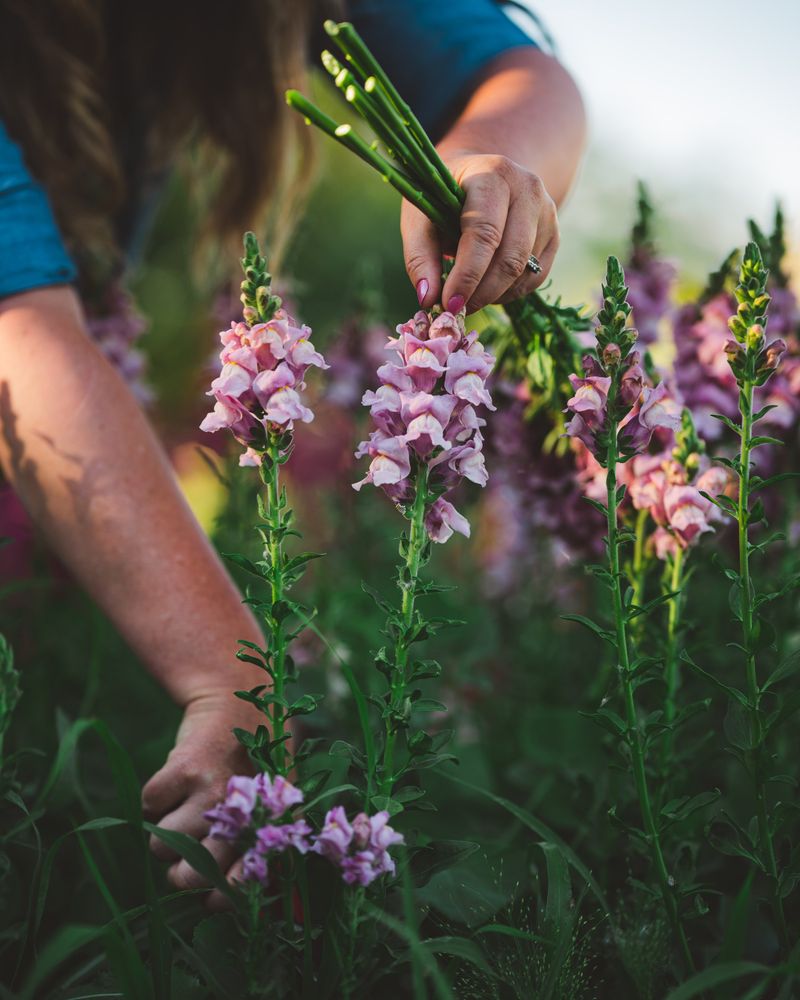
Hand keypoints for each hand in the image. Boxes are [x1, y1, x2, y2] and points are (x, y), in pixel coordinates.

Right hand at [141, 691, 259, 903]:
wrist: (236, 698)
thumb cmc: (252, 757)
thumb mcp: (270, 797)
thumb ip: (256, 846)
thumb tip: (222, 900)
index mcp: (267, 823)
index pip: (240, 884)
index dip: (217, 896)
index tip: (206, 893)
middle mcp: (243, 811)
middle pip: (190, 876)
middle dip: (178, 871)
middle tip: (185, 848)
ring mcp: (212, 789)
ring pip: (162, 844)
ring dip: (163, 830)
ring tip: (184, 805)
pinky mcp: (183, 768)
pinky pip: (149, 806)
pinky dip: (155, 796)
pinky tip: (177, 779)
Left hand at [401, 151, 558, 314]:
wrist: (478, 176)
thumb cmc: (443, 197)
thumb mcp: (420, 217)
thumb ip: (420, 257)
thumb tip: (428, 298)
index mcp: (492, 175)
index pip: (485, 233)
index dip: (467, 274)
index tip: (449, 304)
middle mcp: (527, 189)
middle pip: (511, 257)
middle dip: (482, 292)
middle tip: (457, 310)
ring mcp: (547, 211)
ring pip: (525, 271)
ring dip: (494, 294)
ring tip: (468, 296)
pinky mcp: (554, 234)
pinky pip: (536, 276)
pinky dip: (510, 292)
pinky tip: (488, 288)